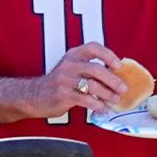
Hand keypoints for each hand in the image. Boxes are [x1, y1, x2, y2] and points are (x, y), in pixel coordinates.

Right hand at [0, 42, 125, 121]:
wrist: (33, 96)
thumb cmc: (59, 83)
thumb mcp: (72, 69)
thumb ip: (90, 68)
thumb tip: (118, 75)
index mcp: (73, 55)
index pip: (93, 47)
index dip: (108, 55)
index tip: (119, 65)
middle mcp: (69, 65)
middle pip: (96, 69)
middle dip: (113, 80)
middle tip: (124, 89)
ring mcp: (64, 80)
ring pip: (92, 85)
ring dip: (108, 94)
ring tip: (116, 101)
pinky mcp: (63, 95)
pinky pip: (85, 100)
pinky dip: (97, 105)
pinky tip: (103, 109)